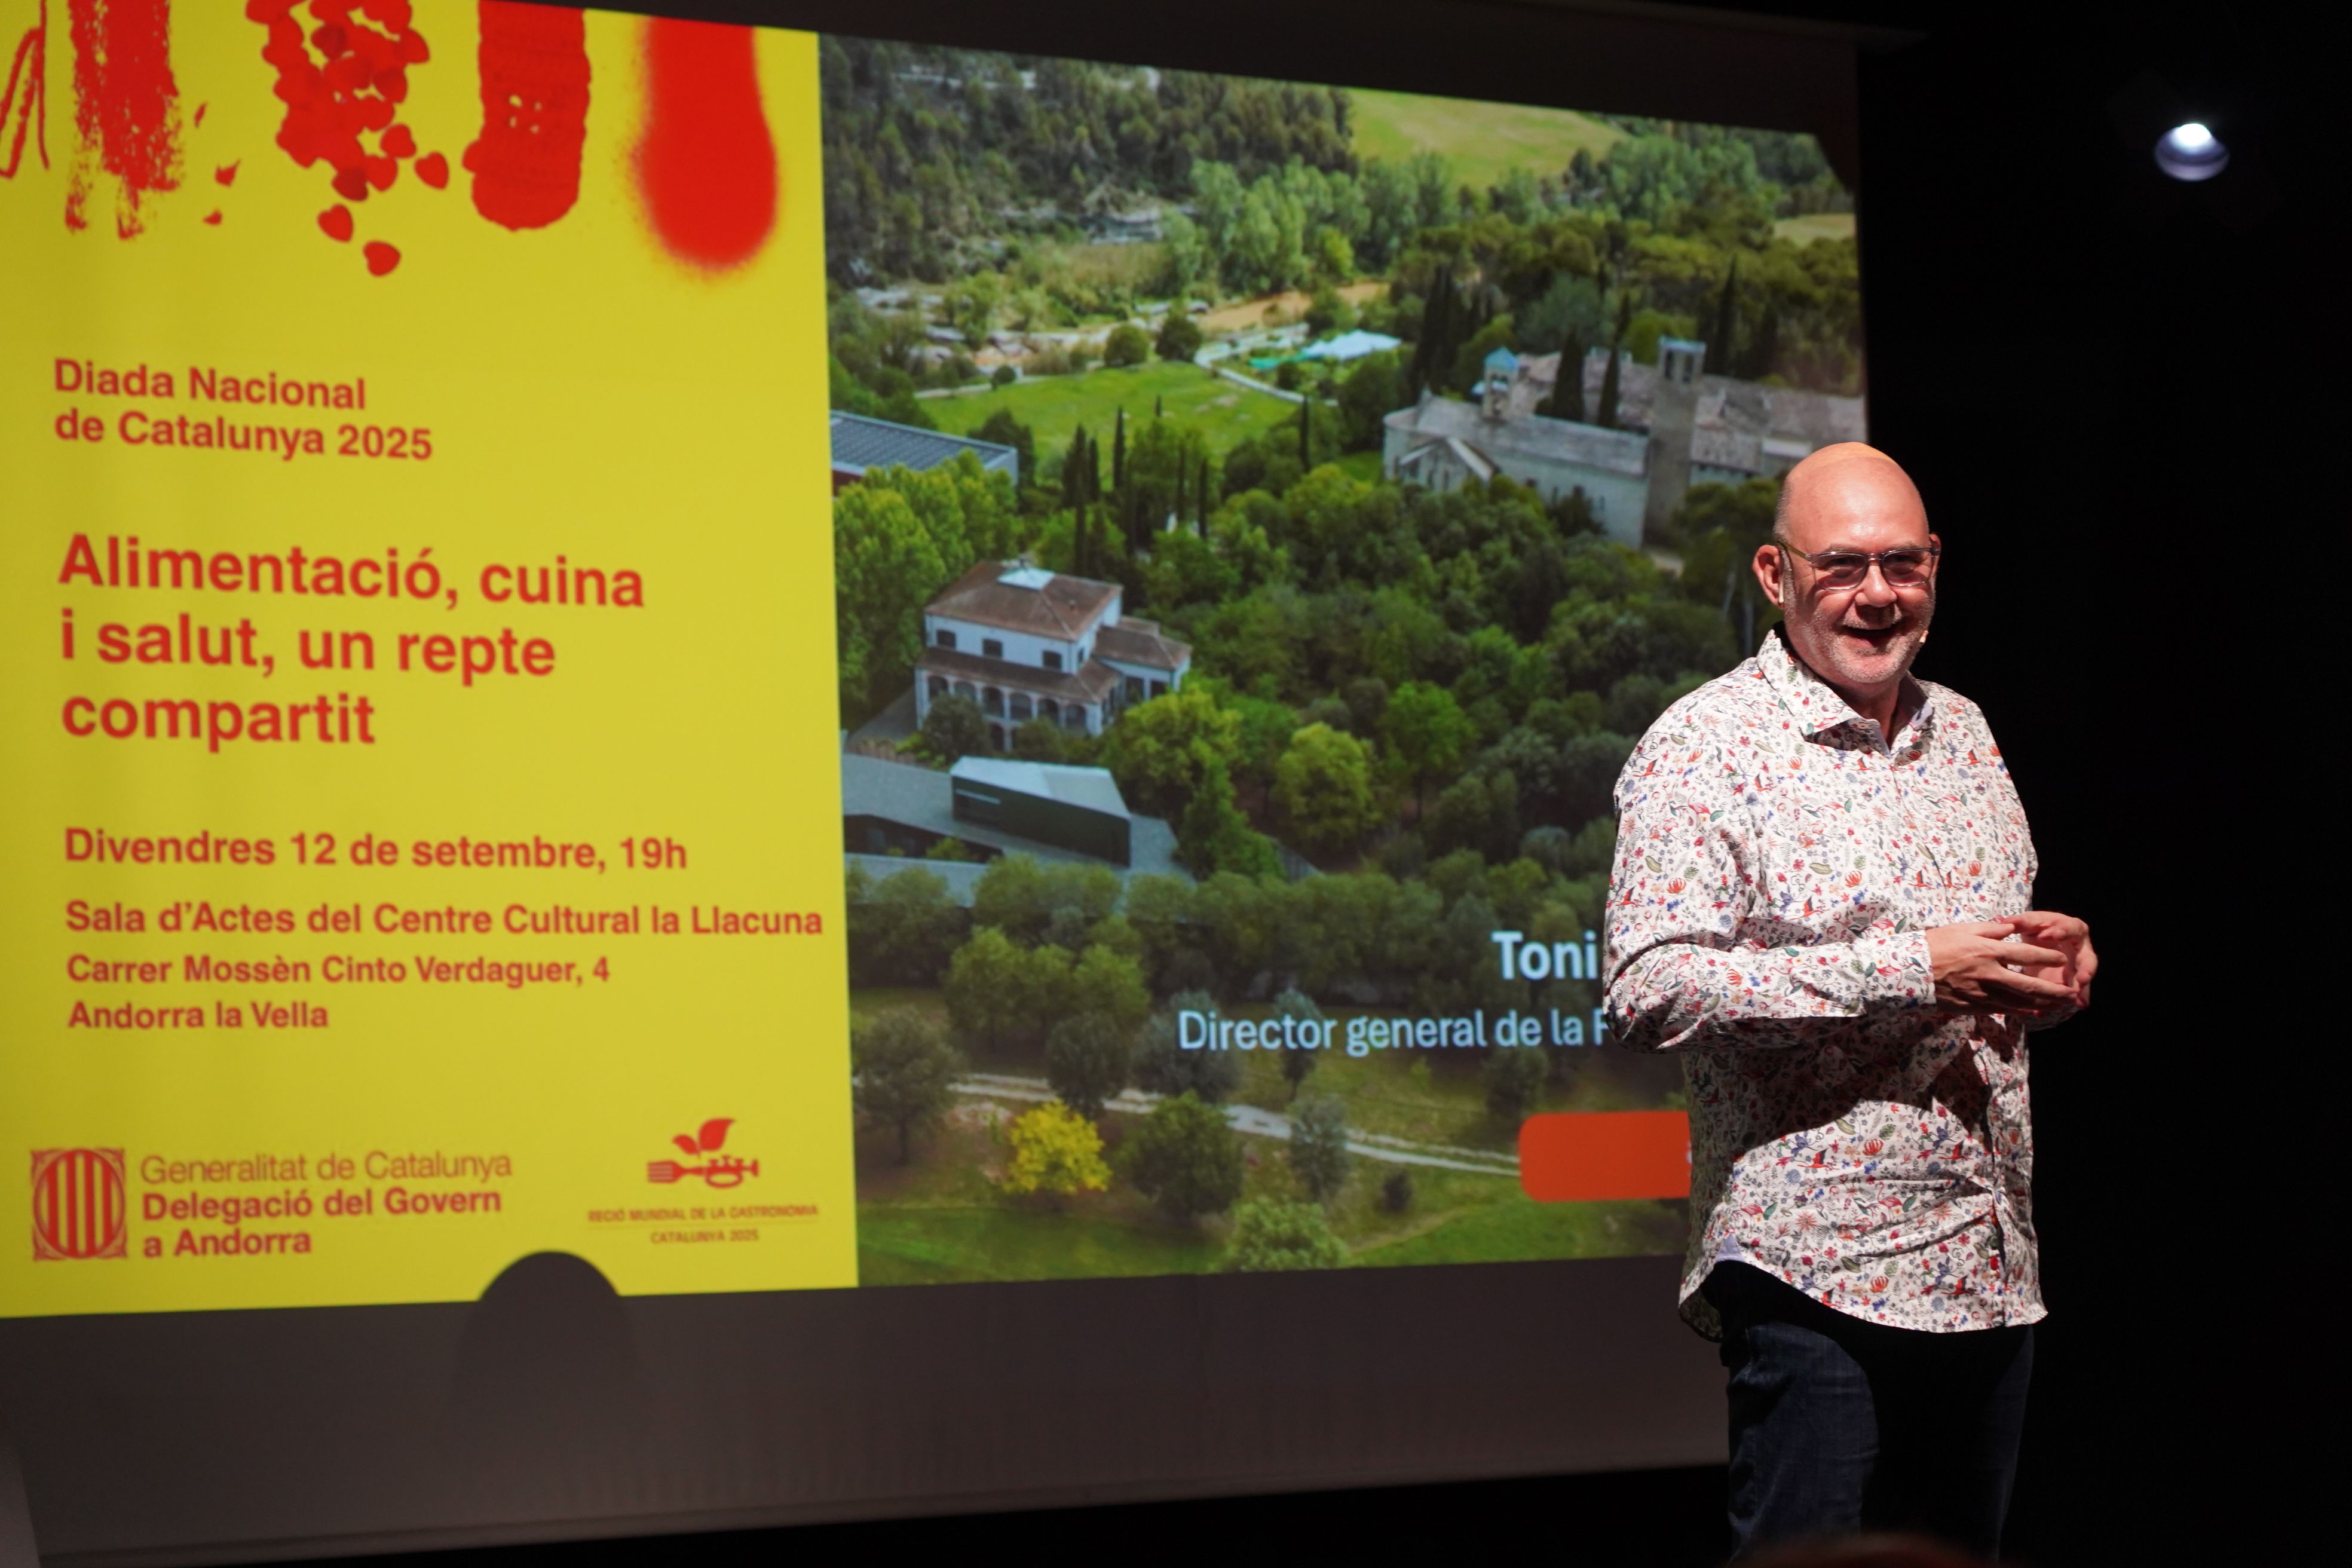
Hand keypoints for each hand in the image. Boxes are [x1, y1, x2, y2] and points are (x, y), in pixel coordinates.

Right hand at [1923, 920, 2075, 1014]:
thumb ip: (1988, 930)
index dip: (2047, 956)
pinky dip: (2019, 1011)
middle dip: (2054, 990)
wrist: (1905, 971)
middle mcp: (1988, 973)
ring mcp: (1981, 992)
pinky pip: (2001, 1010)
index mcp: (1987, 950)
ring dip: (2042, 1004)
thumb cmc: (1932, 946)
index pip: (2025, 954)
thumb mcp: (1960, 929)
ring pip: (2018, 1001)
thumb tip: (2009, 928)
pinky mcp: (1972, 1006)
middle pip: (2029, 984)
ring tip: (2059, 1004)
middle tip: (2072, 992)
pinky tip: (2032, 1012)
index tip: (2063, 958)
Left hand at [2004, 909, 2096, 1009]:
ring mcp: (2078, 966)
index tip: (2048, 937)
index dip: (2061, 932)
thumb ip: (2022, 923)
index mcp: (2072, 928)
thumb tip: (2007, 921)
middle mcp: (2081, 948)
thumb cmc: (2039, 928)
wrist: (2041, 939)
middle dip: (2085, 970)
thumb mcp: (2031, 924)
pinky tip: (2046, 1011)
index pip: (2071, 929)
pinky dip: (2060, 1001)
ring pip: (2082, 979)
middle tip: (2082, 979)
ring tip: (2077, 1002)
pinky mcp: (2070, 980)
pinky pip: (2069, 992)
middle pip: (2087, 959)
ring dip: (2079, 991)